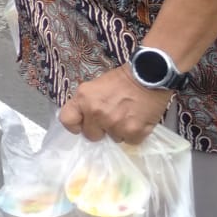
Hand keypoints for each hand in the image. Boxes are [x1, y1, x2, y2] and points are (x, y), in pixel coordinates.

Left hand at [58, 66, 172, 144]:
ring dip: (119, 131)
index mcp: (83, 99)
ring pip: (113, 139)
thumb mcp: (95, 86)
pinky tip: (137, 120)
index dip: (75, 125)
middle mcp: (96, 113)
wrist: (149, 75)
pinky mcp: (133, 131)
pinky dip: (134, 134)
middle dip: (100, 130)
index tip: (82, 125)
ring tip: (127, 116)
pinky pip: (130, 141)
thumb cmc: (122, 80)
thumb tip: (84, 119)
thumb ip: (86, 103)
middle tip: (111, 119)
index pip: (67, 120)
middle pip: (91, 135)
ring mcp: (114, 124)